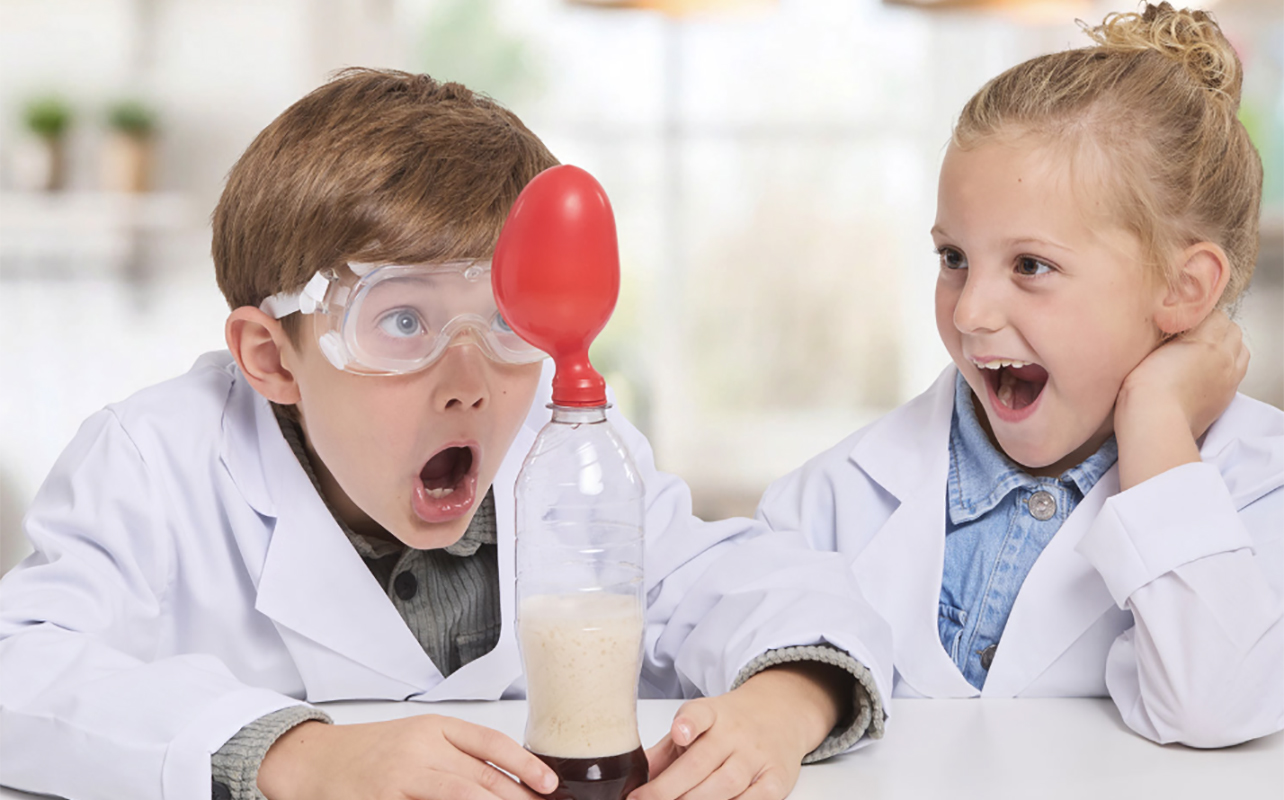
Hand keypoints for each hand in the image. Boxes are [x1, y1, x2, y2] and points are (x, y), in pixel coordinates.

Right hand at [257, 715, 556, 799]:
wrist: (312, 761)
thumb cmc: (370, 752)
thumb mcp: (419, 741)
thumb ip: (459, 756)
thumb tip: (511, 779)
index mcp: (434, 728)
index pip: (490, 742)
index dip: (524, 764)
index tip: (548, 784)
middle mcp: (419, 750)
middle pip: (480, 778)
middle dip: (515, 799)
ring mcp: (399, 778)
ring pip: (459, 797)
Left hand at [629, 663, 848, 799]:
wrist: (780, 714)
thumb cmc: (730, 724)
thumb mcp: (695, 726)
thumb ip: (664, 753)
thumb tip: (630, 779)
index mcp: (712, 714)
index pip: (699, 715)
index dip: (688, 724)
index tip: (678, 733)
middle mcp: (735, 734)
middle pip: (700, 763)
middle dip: (669, 789)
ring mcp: (757, 757)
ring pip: (726, 785)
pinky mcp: (777, 779)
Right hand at [1115, 310, 1248, 489]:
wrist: (1155, 419)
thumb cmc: (1146, 387)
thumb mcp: (1152, 349)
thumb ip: (1172, 336)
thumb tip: (1178, 330)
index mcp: (1205, 340)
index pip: (1216, 315)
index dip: (1201, 318)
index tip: (1187, 323)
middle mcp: (1223, 357)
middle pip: (1233, 331)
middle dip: (1219, 330)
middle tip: (1199, 336)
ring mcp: (1229, 378)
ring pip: (1241, 351)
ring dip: (1229, 348)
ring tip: (1208, 354)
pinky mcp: (1227, 396)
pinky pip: (1238, 373)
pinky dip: (1229, 368)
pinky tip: (1209, 374)